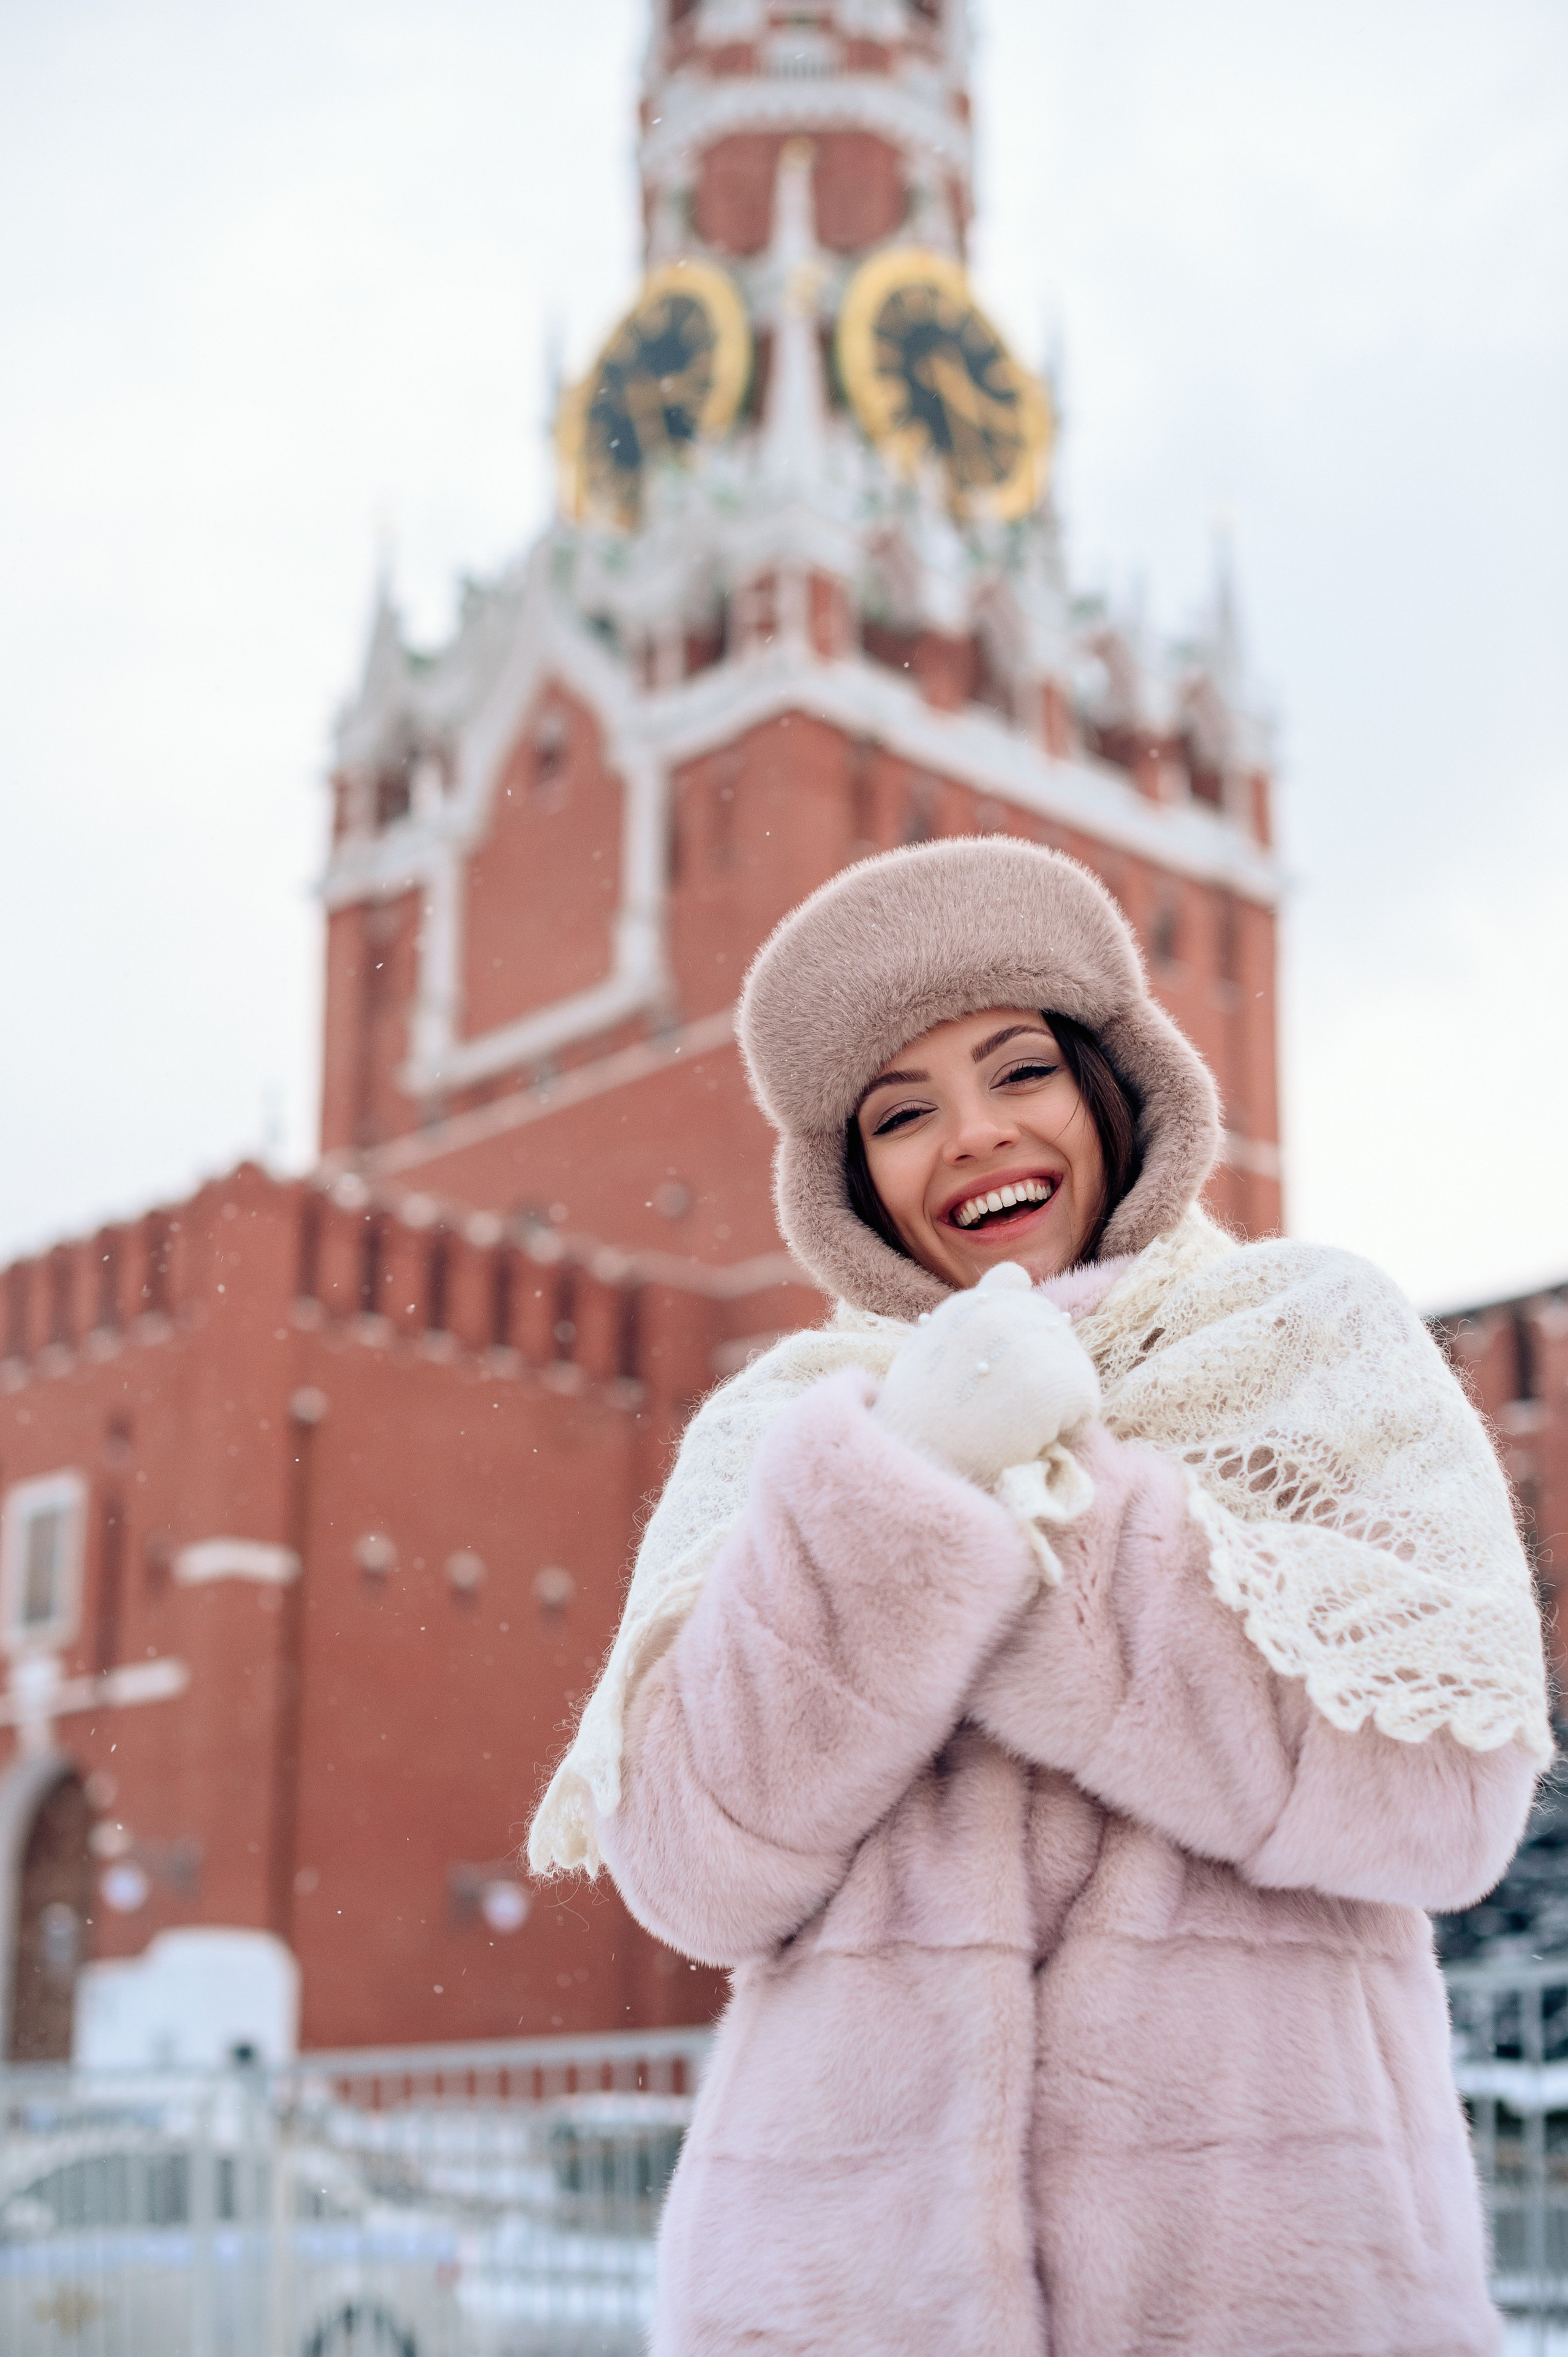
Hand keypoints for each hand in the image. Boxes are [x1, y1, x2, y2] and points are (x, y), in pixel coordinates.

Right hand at [872, 1263, 1099, 1487]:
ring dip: (1053, 1402)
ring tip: (1008, 1428)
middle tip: (997, 1409)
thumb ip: (969, 1314)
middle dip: (1039, 1366)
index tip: (991, 1363)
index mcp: (968, 1303)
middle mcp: (1001, 1310)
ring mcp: (1031, 1345)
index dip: (1014, 1325)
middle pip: (1054, 1330)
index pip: (1014, 1282)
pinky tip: (1027, 1445)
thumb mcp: (929, 1348)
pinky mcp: (1057, 1385)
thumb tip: (1019, 1274)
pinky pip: (1084, 1409)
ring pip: (1073, 1369)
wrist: (911, 1468)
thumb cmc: (916, 1423)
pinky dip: (1066, 1433)